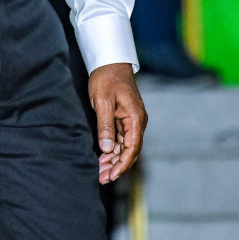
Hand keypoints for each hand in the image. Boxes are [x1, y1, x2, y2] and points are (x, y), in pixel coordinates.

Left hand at [88, 62, 145, 182]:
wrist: (110, 61)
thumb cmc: (107, 78)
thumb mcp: (102, 101)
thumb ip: (105, 125)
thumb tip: (106, 149)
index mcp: (135, 117)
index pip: (132, 148)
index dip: (122, 164)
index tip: (112, 175)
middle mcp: (137, 121)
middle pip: (130, 150)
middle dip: (117, 166)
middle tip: (102, 178)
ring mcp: (132, 120)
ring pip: (125, 146)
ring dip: (114, 159)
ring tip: (101, 171)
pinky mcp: (125, 118)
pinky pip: (121, 139)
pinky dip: (113, 149)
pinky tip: (103, 157)